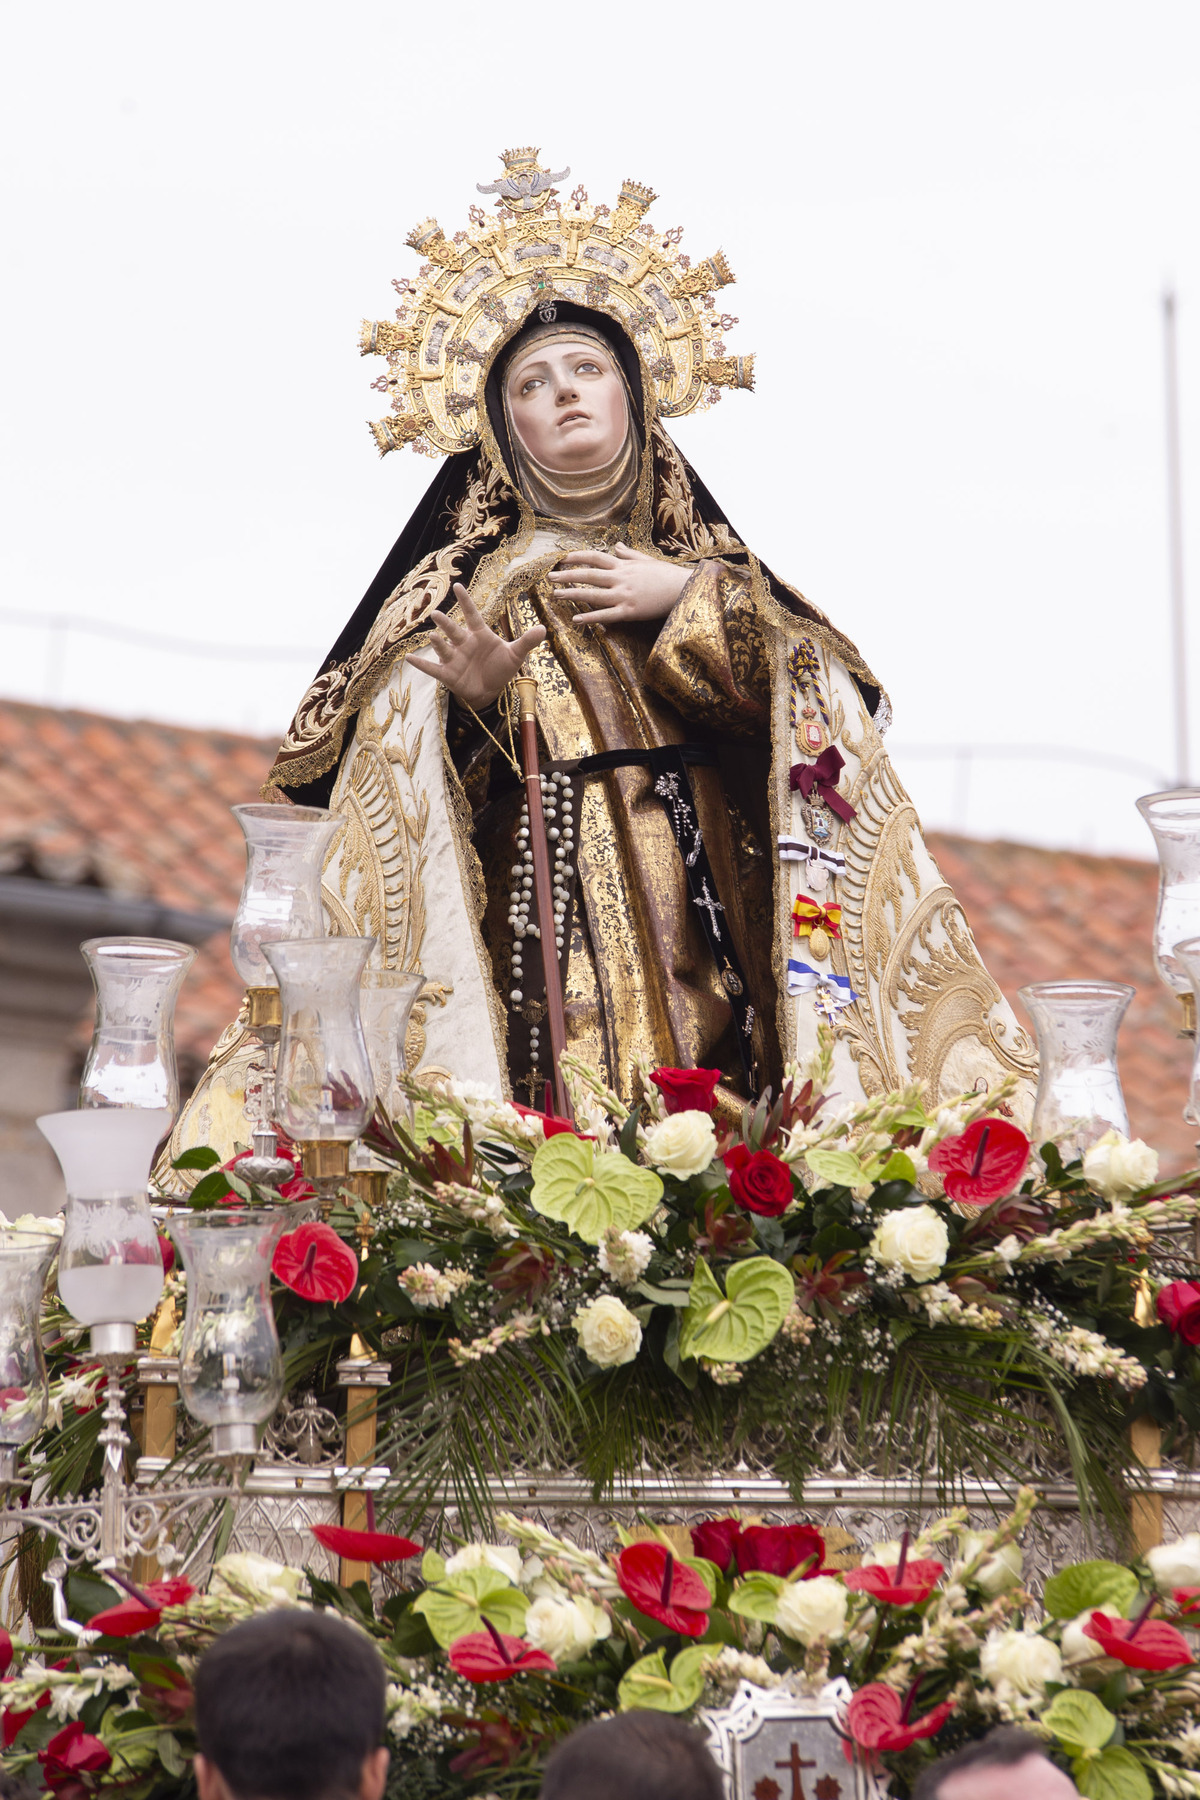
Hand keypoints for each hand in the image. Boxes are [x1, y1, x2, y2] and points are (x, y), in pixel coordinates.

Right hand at [406, 583, 545, 709]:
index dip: (466, 601)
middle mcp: (464, 643)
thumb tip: (544, 628)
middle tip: (437, 613)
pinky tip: (409, 658)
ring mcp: (454, 658)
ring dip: (437, 643)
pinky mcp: (448, 674)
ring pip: (444, 648)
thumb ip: (527, 641)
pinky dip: (421, 665)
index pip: (472, 614)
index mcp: (479, 635)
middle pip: (454, 630)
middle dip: (446, 623)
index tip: (457, 586)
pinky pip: (433, 669)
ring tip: (432, 636)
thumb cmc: (500, 668)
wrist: (490, 690)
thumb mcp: (515, 655)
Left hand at [548, 543, 691, 625]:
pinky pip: (606, 615)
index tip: (562, 558)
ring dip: (572, 594)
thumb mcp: (646, 560)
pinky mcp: (629, 611)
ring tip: (555, 595)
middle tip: (549, 577)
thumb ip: (629, 554)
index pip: (595, 557)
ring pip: (593, 594)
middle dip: (567, 575)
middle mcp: (620, 578)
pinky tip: (576, 618)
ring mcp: (624, 595)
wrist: (682, 589)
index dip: (577, 557)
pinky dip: (590, 616)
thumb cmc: (665, 575)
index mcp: (623, 565)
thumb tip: (618, 546)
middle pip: (589, 575)